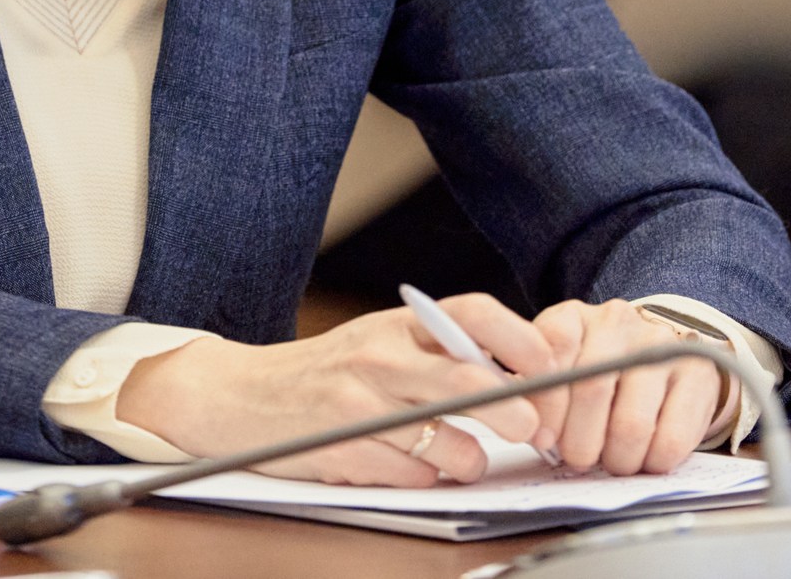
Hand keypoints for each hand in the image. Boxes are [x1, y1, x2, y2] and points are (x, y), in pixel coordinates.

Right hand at [115, 293, 559, 485]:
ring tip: (466, 457)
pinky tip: (409, 464)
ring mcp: (361, 403)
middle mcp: (381, 355)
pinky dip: (424, 476)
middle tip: (533, 428)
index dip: (522, 339)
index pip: (474, 314)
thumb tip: (521, 372)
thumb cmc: (327, 372)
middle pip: (470, 382)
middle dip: (515, 410)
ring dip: (470, 458)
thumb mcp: (382, 342)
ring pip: (447, 440)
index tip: (552, 365)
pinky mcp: (344, 448)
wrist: (238, 396)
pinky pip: (411, 473)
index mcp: (398, 322)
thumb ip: (440, 351)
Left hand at [530, 300, 727, 476]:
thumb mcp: (558, 372)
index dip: (546, 404)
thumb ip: (537, 394)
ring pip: (631, 424)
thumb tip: (527, 428)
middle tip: (580, 460)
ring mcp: (660, 345)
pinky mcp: (696, 375)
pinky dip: (653, 462)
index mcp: (573, 317)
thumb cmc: (596, 374)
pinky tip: (646, 457)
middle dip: (580, 443)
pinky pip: (672, 439)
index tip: (544, 438)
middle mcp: (617, 322)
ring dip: (617, 459)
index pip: (553, 352)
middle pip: (592, 391)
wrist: (659, 358)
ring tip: (614, 461)